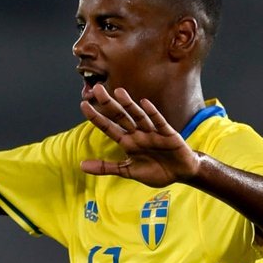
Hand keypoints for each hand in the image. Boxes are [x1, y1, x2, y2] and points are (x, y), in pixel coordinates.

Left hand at [80, 84, 199, 186]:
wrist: (181, 173)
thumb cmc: (155, 171)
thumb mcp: (127, 171)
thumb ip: (106, 167)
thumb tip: (81, 166)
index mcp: (128, 142)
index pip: (108, 127)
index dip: (96, 117)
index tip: (83, 105)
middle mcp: (138, 134)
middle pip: (120, 117)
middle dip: (109, 104)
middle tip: (96, 88)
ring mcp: (152, 133)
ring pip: (138, 116)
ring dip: (128, 105)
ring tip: (118, 92)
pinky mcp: (167, 134)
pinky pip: (159, 122)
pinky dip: (152, 113)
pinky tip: (144, 103)